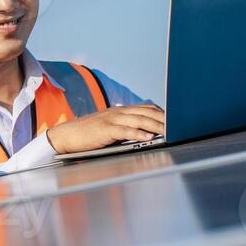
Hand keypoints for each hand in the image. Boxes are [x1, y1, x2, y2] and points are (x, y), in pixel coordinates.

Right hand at [46, 105, 165, 154]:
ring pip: (139, 120)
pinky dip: (139, 133)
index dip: (161, 113)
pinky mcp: (105, 129)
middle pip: (146, 113)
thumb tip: (145, 134)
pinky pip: (126, 130)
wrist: (66, 135)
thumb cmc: (88, 135)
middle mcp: (118, 112)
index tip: (175, 119)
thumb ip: (125, 128)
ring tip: (169, 132)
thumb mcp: (109, 128)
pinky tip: (149, 138)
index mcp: (120, 111)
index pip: (146, 108)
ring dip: (156, 126)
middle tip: (179, 126)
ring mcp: (111, 119)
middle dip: (164, 119)